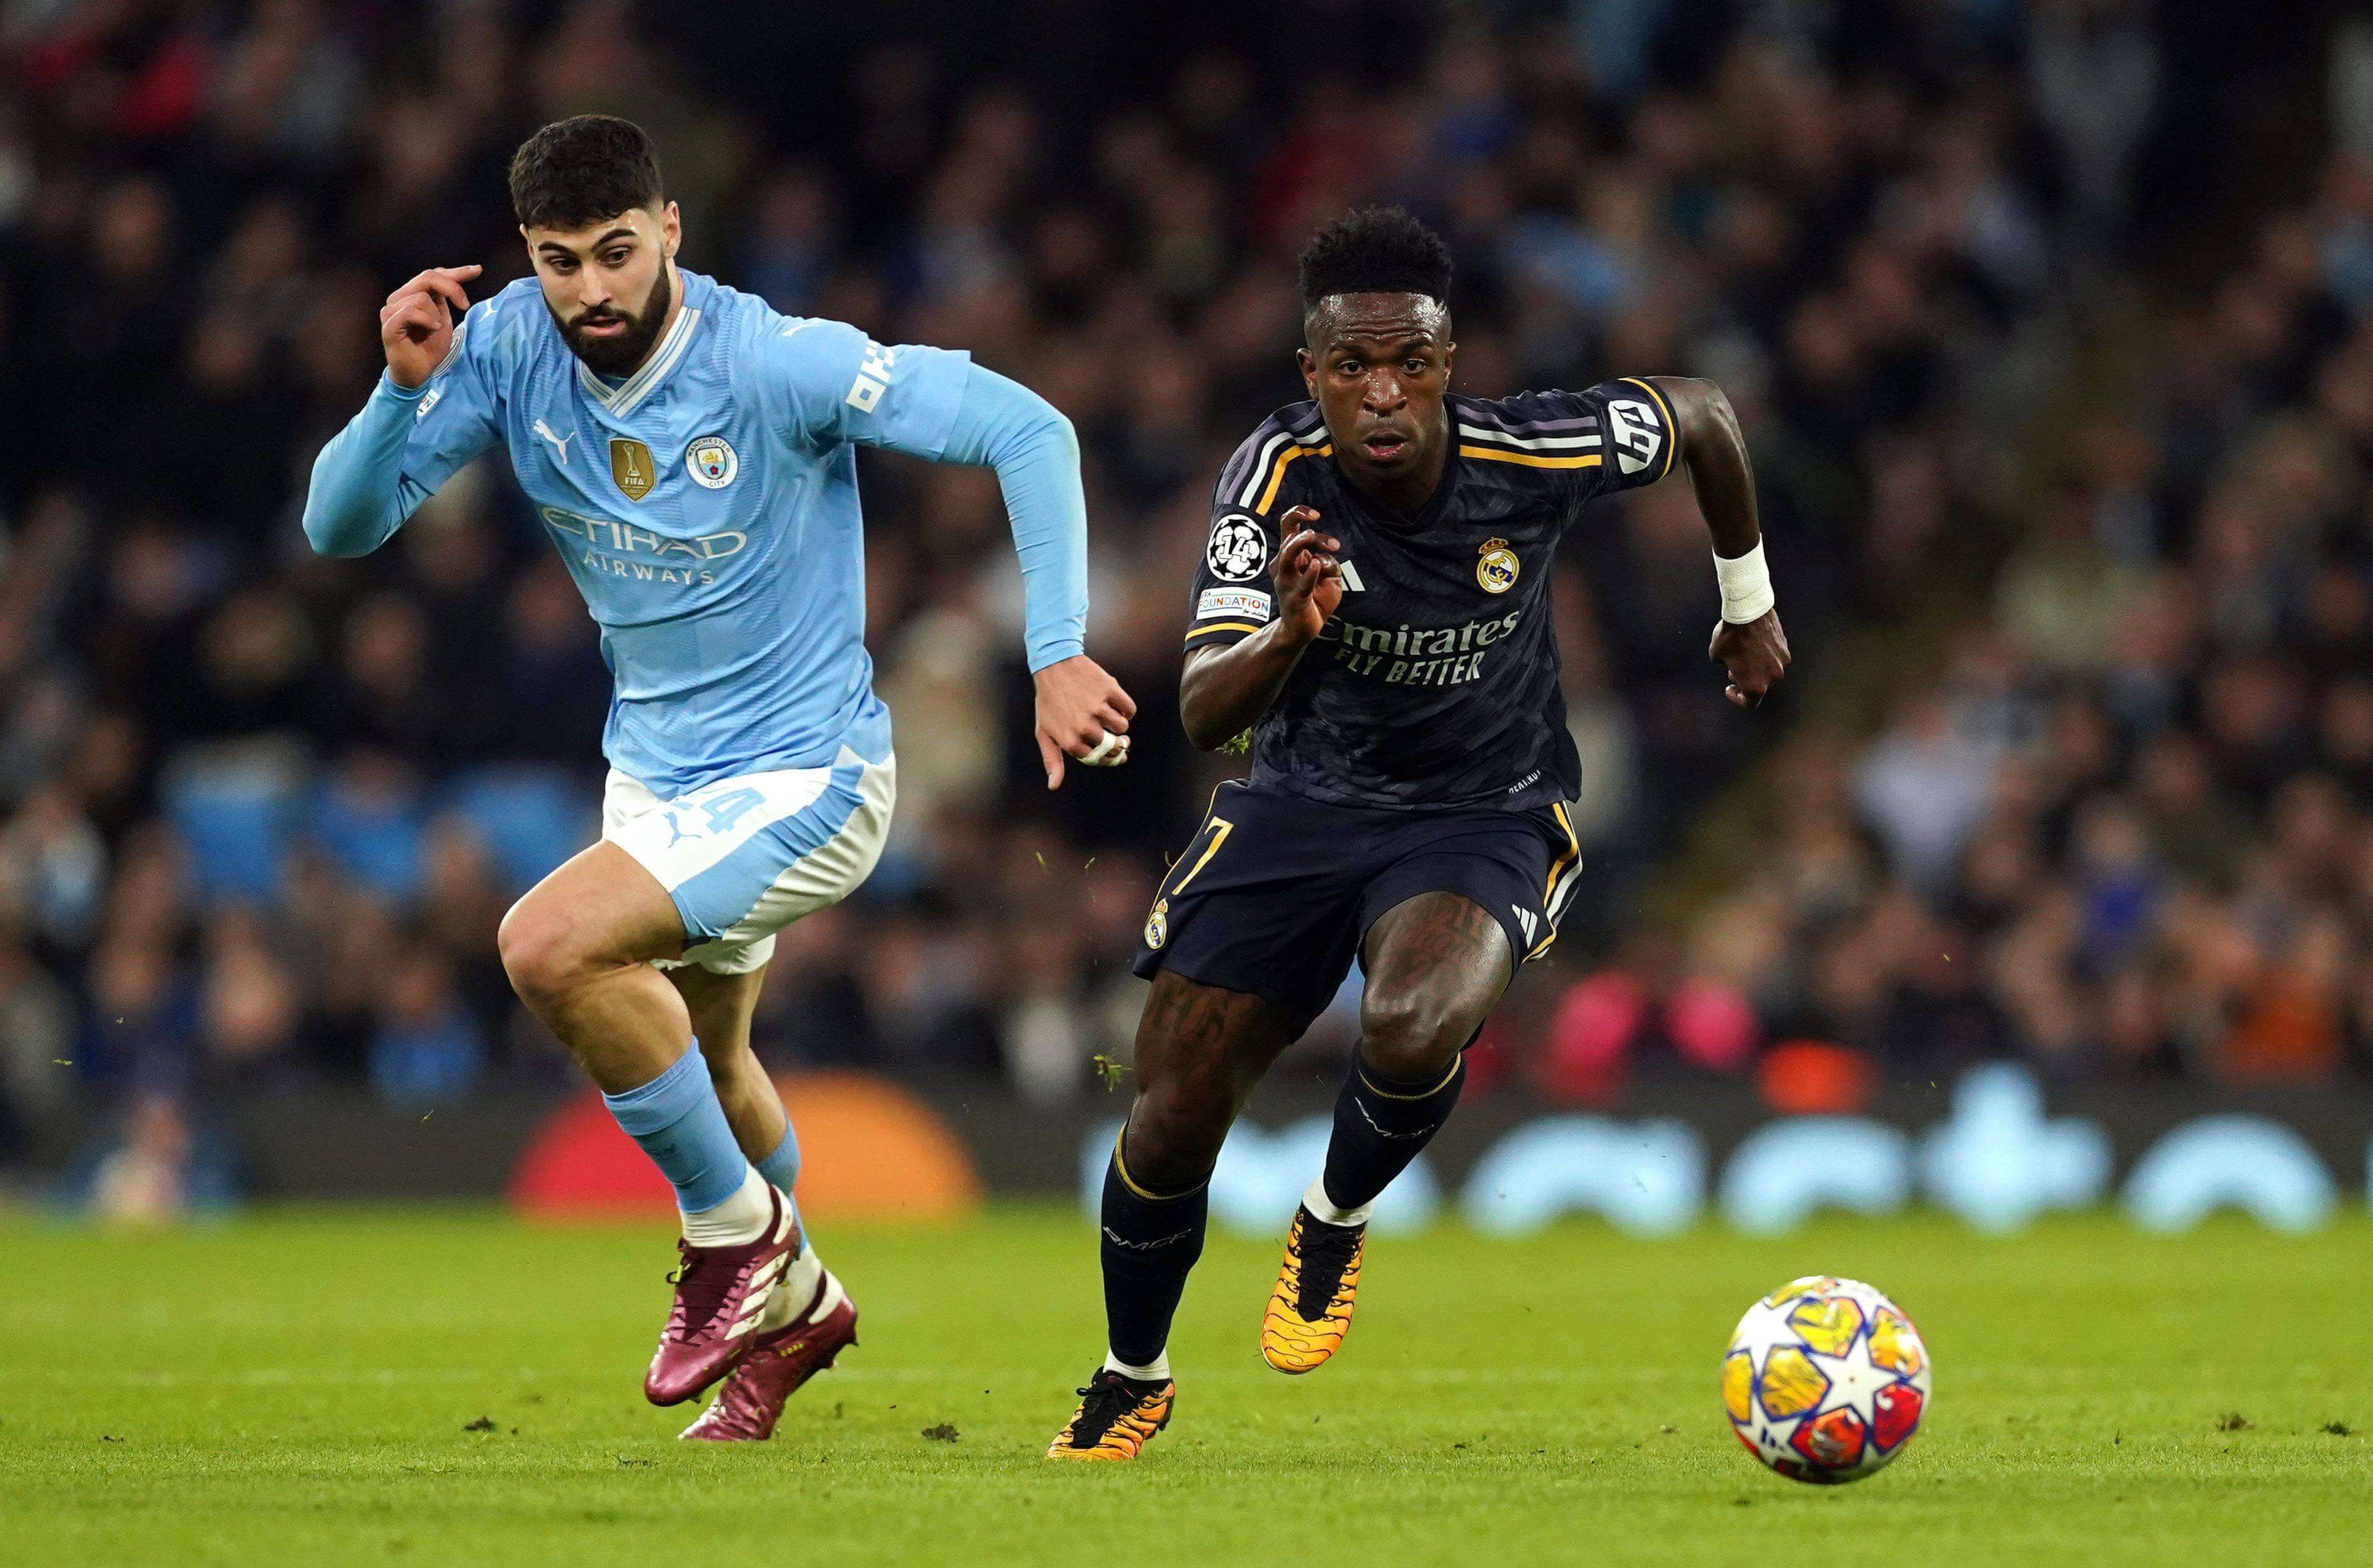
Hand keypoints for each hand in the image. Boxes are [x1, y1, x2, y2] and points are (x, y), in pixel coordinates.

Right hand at [380, 264, 480, 388]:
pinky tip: (431, 330)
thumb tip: (455, 278)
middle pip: (428, 277)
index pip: (434, 274)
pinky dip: (427, 320)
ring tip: (433, 330)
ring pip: (421, 297)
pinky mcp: (389, 324)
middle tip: (464, 306)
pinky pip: (410, 311)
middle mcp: (399, 297)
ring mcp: (391, 310)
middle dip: (452, 288)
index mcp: (412, 294)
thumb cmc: (429, 347)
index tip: (477, 270)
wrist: (418, 372)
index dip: (457, 271)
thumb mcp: (444, 319)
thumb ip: (445, 298)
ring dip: (436, 315)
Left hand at [1033, 654, 1137, 788]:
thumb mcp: (1044, 733)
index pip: (1098, 759)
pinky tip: (1116, 703)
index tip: (1114, 753)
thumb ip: (1052, 760)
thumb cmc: (1049, 702)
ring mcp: (1098, 708)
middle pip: (1114, 746)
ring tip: (1108, 714)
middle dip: (1117, 743)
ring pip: (1122, 727)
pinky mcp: (1110, 691)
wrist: (1054, 665)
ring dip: (1119, 723)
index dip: (1107, 757)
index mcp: (1070, 741)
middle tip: (1119, 738)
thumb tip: (1053, 786)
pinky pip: (1129, 709)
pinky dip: (1126, 708)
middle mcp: (1085, 727)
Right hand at [1270, 506, 1343, 645]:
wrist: (1303, 629)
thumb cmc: (1316, 598)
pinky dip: (1310, 572)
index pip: (1288, 524)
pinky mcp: (1295, 597)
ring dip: (1301, 542)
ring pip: (1288, 554)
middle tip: (1334, 545)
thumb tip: (1323, 558)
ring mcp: (1287, 581)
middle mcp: (1283, 565)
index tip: (1316, 515)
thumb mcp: (1330, 576)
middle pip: (1290, 535)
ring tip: (1312, 535)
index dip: (1299, 513)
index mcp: (1290, 555)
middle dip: (1311, 532)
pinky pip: (1302, 583)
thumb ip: (1330, 562)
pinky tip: (1317, 564)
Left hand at [1709, 609, 1790, 707]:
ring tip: (1744, 654)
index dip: (1737, 698)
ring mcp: (1782, 663)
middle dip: (1745, 679)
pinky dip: (1765, 654)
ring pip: (1768, 670)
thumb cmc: (1729, 636)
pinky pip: (1774, 656)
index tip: (1730, 688)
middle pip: (1759, 685)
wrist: (1747, 612)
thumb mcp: (1717, 656)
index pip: (1749, 703)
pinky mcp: (1786, 648)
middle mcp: (1773, 678)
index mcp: (1755, 686)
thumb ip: (1728, 666)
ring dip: (1757, 667)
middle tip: (1733, 670)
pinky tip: (1754, 643)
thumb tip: (1733, 665)